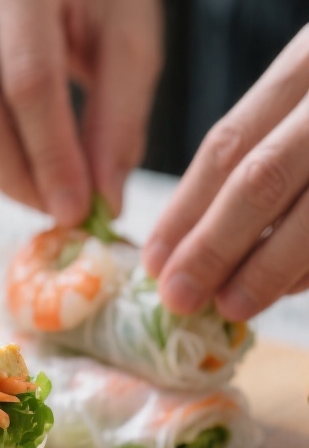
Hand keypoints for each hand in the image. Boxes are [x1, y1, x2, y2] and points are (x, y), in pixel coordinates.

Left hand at [144, 25, 308, 319]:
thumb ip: (269, 142)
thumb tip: (197, 234)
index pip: (229, 143)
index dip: (185, 207)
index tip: (155, 259)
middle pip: (262, 179)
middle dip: (213, 247)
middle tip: (178, 299)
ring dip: (268, 269)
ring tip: (230, 306)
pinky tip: (293, 290)